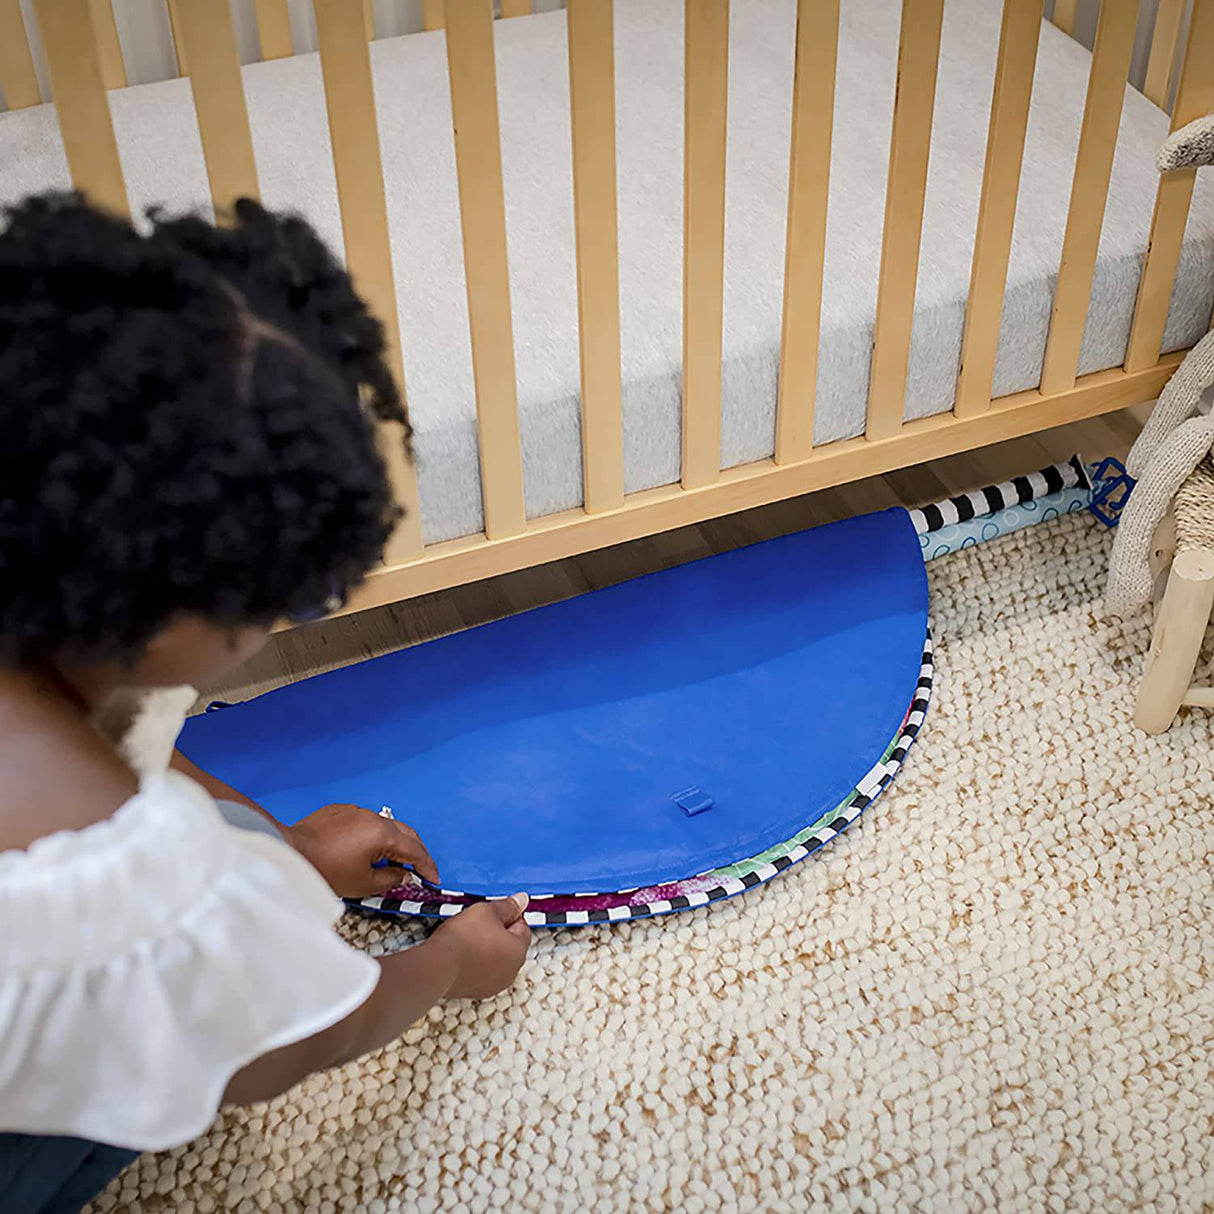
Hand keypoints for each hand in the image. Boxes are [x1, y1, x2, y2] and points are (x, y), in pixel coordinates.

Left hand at [285, 803, 439, 898]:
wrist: (290, 851)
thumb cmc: (324, 868)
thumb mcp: (362, 883)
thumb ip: (390, 879)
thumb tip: (403, 875)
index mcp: (383, 834)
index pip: (415, 851)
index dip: (427, 867)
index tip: (433, 878)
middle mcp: (373, 817)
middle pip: (406, 833)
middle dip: (416, 851)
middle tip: (420, 869)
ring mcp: (357, 811)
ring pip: (385, 825)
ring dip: (394, 842)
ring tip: (392, 860)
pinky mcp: (341, 810)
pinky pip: (365, 821)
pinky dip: (373, 835)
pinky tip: (365, 849)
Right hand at [430, 895, 531, 998]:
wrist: (437, 966)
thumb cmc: (462, 939)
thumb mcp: (487, 911)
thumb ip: (508, 906)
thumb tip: (522, 900)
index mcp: (518, 951)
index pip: (523, 927)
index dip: (510, 915)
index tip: (497, 910)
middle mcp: (510, 971)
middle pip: (510, 945)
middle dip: (499, 932)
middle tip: (481, 922)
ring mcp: (494, 984)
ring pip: (496, 959)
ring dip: (487, 948)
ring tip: (469, 937)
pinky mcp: (476, 991)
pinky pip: (481, 971)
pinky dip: (476, 962)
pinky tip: (463, 953)